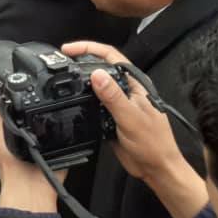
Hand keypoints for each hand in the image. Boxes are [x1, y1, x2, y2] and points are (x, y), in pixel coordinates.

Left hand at [0, 68, 62, 211]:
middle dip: (43, 81)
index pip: (15, 87)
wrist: (30, 185)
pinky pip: (72, 120)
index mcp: (12, 115)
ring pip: (57, 104)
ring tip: (64, 81)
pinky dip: (74, 111)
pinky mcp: (66, 137)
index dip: (18, 72)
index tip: (24, 56)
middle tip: (51, 66)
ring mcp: (50, 128)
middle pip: (38, 93)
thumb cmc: (7, 156)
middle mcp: (31, 119)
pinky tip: (78, 99)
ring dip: (61, 95)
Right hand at [62, 41, 207, 217]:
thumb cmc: (154, 144)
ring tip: (63, 77)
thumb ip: (114, 96)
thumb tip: (97, 75)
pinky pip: (92, 103)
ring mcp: (117, 103)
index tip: (69, 49)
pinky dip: (81, 100)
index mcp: (134, 84)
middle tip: (61, 60)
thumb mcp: (131, 118)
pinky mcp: (110, 117)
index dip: (88, 48)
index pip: (110, 56)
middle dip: (80, 60)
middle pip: (100, 67)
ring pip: (95, 85)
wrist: (156, 169)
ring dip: (79, 80)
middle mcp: (125, 90)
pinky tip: (72, 101)